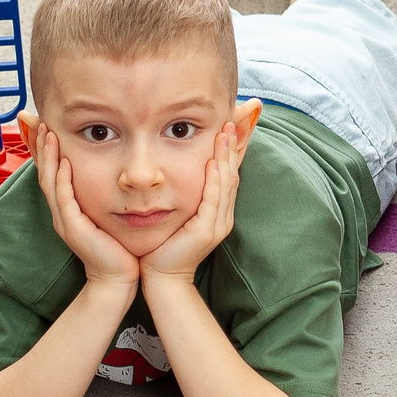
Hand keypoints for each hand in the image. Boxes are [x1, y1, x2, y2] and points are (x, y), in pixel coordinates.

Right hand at [31, 124, 143, 288]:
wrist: (118, 278)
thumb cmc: (117, 246)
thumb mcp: (106, 213)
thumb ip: (103, 193)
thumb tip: (110, 171)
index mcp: (66, 208)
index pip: (51, 171)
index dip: (45, 148)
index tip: (44, 123)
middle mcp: (61, 212)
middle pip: (44, 172)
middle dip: (40, 145)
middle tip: (37, 120)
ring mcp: (65, 221)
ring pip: (50, 183)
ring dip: (48, 157)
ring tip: (47, 133)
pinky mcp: (74, 230)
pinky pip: (64, 201)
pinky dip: (62, 181)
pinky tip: (64, 164)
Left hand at [139, 123, 241, 283]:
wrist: (162, 277)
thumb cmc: (164, 246)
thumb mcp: (178, 214)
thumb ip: (184, 194)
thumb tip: (178, 172)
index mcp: (219, 212)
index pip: (228, 174)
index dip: (232, 149)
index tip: (231, 125)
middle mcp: (223, 216)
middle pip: (232, 174)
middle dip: (234, 146)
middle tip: (234, 119)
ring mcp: (217, 224)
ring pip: (226, 183)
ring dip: (226, 156)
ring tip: (226, 133)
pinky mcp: (206, 231)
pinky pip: (213, 200)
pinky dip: (215, 179)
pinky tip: (214, 162)